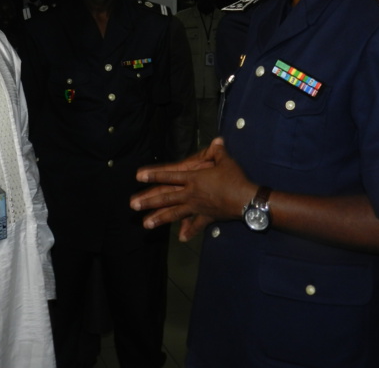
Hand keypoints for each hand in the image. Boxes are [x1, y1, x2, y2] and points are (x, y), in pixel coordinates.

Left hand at [130, 138, 254, 234]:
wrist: (245, 199)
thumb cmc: (234, 178)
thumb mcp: (226, 161)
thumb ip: (218, 151)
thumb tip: (218, 140)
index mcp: (193, 178)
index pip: (169, 175)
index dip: (153, 175)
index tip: (138, 176)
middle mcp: (190, 193)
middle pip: (165, 197)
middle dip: (148, 201)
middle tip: (133, 205)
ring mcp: (196, 207)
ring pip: (174, 213)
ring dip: (159, 219)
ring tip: (145, 224)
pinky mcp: (206, 217)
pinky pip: (196, 225)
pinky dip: (189, 231)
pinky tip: (181, 238)